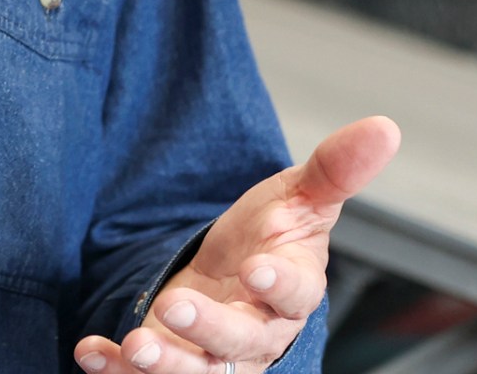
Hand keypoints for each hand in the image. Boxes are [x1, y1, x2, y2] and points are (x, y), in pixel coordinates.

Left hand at [72, 115, 400, 373]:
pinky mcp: (172, 362)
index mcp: (292, 291)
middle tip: (178, 305)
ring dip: (165, 366)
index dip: (279, 284)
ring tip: (136, 348)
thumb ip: (336, 169)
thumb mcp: (299, 197)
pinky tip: (92, 351)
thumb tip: (384, 126)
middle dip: (210, 329)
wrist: (230, 277)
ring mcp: (213, 356)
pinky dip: (114, 368)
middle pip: (241, 343)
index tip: (258, 269)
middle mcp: (256, 334)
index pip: (295, 294)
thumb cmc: (269, 239)